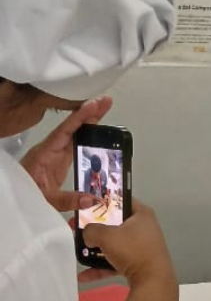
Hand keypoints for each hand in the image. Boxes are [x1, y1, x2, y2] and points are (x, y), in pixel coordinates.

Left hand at [21, 96, 111, 214]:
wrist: (15, 197)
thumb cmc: (24, 194)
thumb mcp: (45, 199)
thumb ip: (67, 199)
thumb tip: (91, 198)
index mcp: (44, 153)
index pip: (65, 130)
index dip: (80, 117)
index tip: (94, 105)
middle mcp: (51, 150)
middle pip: (72, 127)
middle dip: (89, 113)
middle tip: (106, 101)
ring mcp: (55, 154)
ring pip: (74, 134)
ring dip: (89, 122)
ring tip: (104, 110)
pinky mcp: (59, 161)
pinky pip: (74, 144)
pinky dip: (86, 136)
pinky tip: (96, 132)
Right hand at [82, 201, 177, 290]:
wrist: (152, 281)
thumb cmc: (133, 251)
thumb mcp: (106, 235)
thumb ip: (91, 230)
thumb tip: (88, 235)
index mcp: (142, 214)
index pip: (120, 200)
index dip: (103, 202)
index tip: (87, 207)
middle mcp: (144, 228)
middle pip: (115, 224)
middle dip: (96, 229)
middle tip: (79, 229)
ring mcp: (142, 246)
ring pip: (115, 244)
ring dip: (97, 249)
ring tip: (80, 251)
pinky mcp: (139, 263)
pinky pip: (116, 261)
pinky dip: (102, 267)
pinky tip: (86, 274)